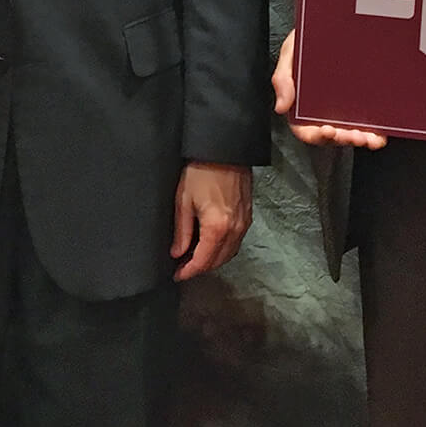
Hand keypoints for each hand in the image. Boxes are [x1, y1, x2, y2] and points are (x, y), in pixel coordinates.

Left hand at [171, 162, 251, 280]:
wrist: (225, 150)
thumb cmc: (201, 171)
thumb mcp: (183, 201)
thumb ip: (181, 231)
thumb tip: (177, 253)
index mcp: (217, 228)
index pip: (203, 261)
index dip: (189, 271)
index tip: (177, 275)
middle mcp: (235, 230)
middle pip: (218, 261)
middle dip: (200, 268)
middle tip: (183, 267)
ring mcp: (244, 224)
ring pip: (229, 253)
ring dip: (213, 260)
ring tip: (194, 257)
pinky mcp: (248, 216)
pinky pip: (236, 242)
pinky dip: (223, 249)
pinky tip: (210, 244)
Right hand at [274, 31, 388, 148]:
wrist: (332, 23)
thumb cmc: (308, 39)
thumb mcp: (289, 53)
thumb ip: (282, 79)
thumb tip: (281, 108)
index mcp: (301, 104)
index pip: (303, 129)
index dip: (314, 135)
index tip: (326, 129)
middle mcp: (322, 111)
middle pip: (331, 135)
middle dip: (343, 139)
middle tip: (354, 135)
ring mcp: (343, 110)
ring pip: (350, 134)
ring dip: (360, 140)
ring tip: (369, 137)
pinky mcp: (361, 105)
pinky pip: (368, 125)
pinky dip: (374, 135)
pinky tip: (380, 135)